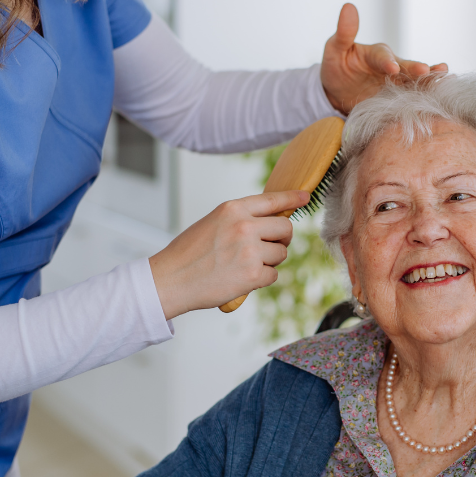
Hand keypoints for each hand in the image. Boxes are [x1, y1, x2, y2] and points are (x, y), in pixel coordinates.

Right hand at [149, 190, 309, 319]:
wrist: (170, 279)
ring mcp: (250, 250)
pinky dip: (261, 279)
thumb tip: (268, 223)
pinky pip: (273, 275)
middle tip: (269, 248)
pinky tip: (241, 279)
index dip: (292, 198)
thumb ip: (239, 219)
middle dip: (281, 239)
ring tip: (245, 265)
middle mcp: (244, 226)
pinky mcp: (253, 274)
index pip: (272, 200)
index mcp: (232, 209)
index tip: (305, 197)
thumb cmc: (188, 254)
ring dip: (270, 261)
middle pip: (285, 229)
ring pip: (281, 254)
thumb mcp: (212, 223)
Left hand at [320, 3, 448, 114]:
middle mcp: (392, 66)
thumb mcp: (335, 49)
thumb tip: (348, 6)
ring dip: (430, 81)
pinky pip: (413, 98)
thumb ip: (344, 33)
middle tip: (427, 71)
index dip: (388, 62)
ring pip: (416, 81)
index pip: (383, 56)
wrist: (338, 91)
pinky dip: (426, 97)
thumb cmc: (337, 66)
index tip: (392, 68)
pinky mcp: (398, 99)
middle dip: (416, 70)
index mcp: (377, 54)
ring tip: (447, 79)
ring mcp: (397, 83)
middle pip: (406, 68)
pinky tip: (443, 96)